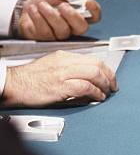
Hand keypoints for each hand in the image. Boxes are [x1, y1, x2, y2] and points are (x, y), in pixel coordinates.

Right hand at [2, 50, 117, 106]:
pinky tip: (97, 98)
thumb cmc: (31, 79)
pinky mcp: (60, 86)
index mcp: (64, 56)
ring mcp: (62, 73)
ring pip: (94, 74)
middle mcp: (65, 62)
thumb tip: (90, 81)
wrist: (13, 84)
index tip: (111, 79)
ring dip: (104, 86)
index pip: (93, 59)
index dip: (107, 70)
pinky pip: (85, 87)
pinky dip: (95, 93)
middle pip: (97, 65)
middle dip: (110, 77)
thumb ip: (71, 70)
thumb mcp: (53, 67)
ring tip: (106, 93)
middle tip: (113, 87)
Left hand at [20, 0, 101, 40]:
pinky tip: (34, 10)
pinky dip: (37, 16)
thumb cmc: (44, 2)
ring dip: (49, 13)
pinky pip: (46, 29)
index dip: (95, 11)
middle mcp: (72, 28)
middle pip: (81, 27)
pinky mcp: (47, 38)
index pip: (94, 17)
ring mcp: (60, 34)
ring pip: (62, 28)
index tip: (89, 1)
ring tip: (41, 5)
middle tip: (61, 5)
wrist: (24, 10)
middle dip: (71, 14)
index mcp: (78, 16)